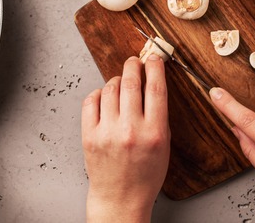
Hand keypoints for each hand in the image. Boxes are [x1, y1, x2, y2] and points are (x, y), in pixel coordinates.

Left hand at [81, 56, 169, 222]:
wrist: (121, 197)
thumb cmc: (145, 174)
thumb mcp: (164, 145)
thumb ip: (159, 115)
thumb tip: (152, 83)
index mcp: (154, 132)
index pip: (155, 88)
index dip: (155, 67)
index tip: (154, 57)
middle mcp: (130, 130)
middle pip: (131, 82)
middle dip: (133, 65)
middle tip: (134, 61)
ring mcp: (107, 132)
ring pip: (110, 89)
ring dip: (117, 80)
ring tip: (121, 83)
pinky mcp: (89, 135)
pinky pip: (91, 101)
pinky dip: (98, 94)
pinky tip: (104, 97)